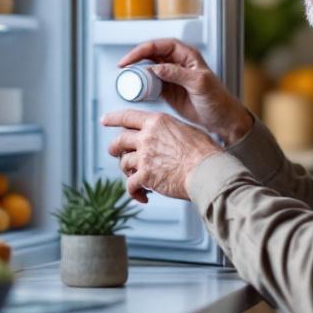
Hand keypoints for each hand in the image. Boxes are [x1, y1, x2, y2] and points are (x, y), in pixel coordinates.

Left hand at [102, 109, 221, 201]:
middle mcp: (147, 137)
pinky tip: (142, 196)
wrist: (207, 171)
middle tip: (116, 152)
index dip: (113, 118)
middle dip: (115, 148)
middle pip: (120, 140)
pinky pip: (130, 185)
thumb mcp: (187, 130)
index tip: (105, 119)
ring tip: (137, 178)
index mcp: (157, 122)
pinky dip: (134, 192)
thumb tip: (169, 135)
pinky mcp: (145, 176)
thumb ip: (171, 131)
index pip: (128, 116)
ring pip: (124, 163)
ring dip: (128, 172)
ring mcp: (144, 156)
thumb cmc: (204, 153)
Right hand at [119, 39, 252, 145]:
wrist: (222, 120)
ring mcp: (171, 77)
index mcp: (187, 55)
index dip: (143, 49)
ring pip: (148, 68)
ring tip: (126, 78)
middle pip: (151, 54)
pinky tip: (135, 89)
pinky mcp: (168, 90)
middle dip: (135, 59)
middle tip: (123, 68)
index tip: (131, 59)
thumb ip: (178, 74)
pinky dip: (141, 85)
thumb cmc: (218, 99)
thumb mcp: (199, 83)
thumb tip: (156, 67)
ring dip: (136, 71)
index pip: (160, 45)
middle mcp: (177, 63)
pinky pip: (150, 84)